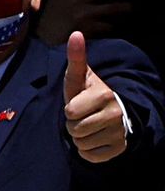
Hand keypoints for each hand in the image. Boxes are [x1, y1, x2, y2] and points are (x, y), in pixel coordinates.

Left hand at [64, 31, 126, 162]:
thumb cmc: (87, 93)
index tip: (78, 103)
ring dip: (79, 137)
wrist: (110, 112)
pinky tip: (95, 138)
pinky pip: (90, 156)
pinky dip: (87, 150)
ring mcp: (119, 133)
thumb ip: (75, 57)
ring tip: (88, 125)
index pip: (71, 112)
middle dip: (73, 124)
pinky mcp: (119, 149)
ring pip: (81, 144)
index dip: (69, 110)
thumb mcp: (79, 76)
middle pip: (75, 130)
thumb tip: (76, 33)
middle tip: (83, 116)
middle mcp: (116, 114)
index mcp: (105, 95)